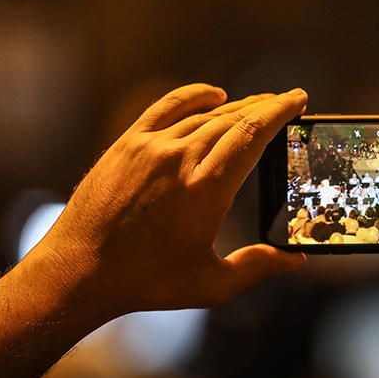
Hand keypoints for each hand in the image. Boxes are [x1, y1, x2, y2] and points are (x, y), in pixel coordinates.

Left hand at [34, 83, 308, 320]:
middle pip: (234, 119)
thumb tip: (296, 260)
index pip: (253, 134)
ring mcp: (151, 148)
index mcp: (207, 189)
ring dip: (237, 107)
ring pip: (205, 115)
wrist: (79, 272)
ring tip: (258, 106)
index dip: (280, 112)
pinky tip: (214, 93)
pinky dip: (194, 95)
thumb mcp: (212, 284)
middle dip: (266, 107)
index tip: (299, 99)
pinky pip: (167, 107)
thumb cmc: (148, 282)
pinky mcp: (127, 145)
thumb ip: (258, 267)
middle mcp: (180, 159)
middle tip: (288, 102)